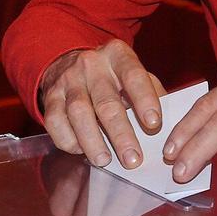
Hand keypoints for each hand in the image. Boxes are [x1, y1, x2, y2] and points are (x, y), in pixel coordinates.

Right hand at [37, 41, 166, 168]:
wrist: (70, 63)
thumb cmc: (113, 76)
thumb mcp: (133, 74)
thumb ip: (151, 93)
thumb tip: (166, 126)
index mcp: (118, 55)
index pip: (134, 76)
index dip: (144, 100)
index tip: (154, 124)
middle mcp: (91, 64)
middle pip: (106, 102)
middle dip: (120, 133)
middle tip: (133, 159)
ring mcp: (68, 80)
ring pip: (79, 113)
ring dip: (93, 141)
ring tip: (105, 160)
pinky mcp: (50, 97)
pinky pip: (55, 121)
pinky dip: (68, 140)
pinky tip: (81, 151)